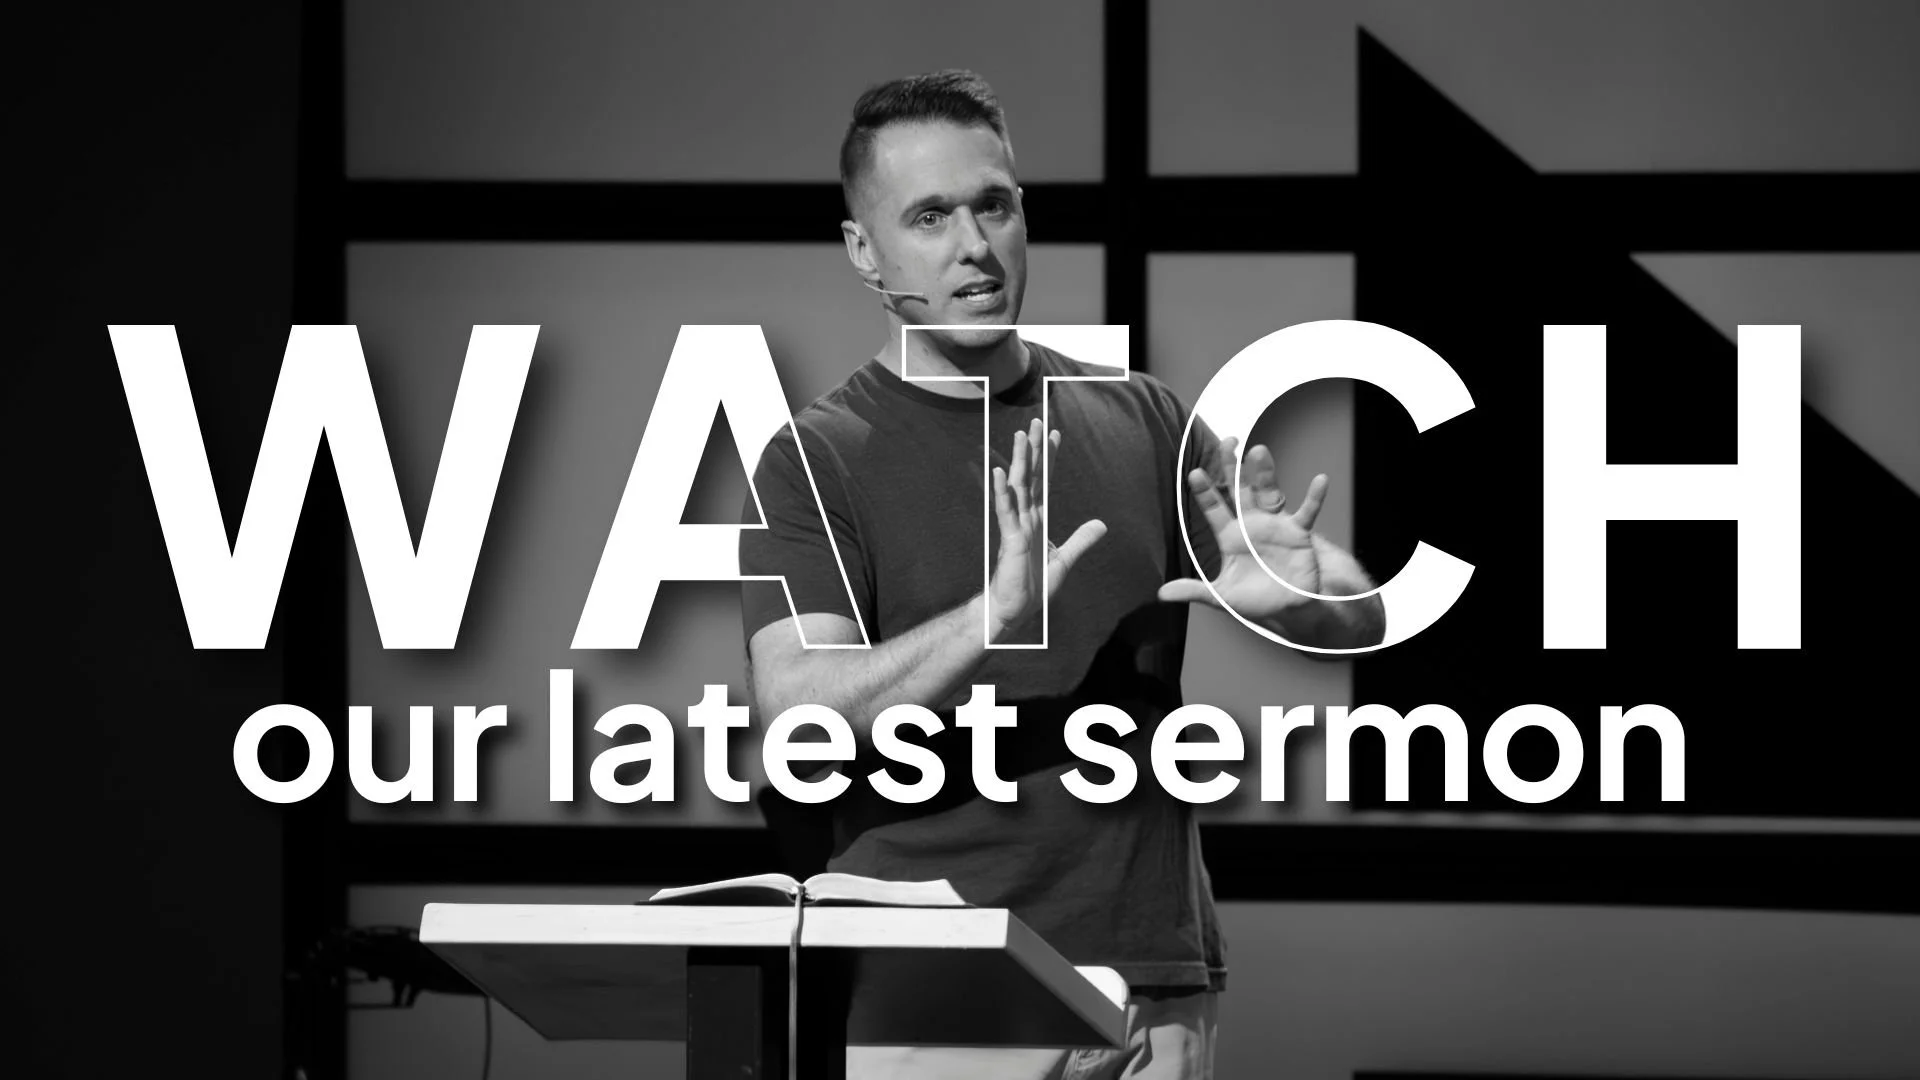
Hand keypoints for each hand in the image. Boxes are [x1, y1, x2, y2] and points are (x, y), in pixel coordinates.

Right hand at [987, 418, 1107, 638]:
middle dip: (1034, 449)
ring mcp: (1016, 527)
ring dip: (1020, 461)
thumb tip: (1101, 523)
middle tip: (1036, 421)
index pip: (1044, 482)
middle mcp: (1025, 518)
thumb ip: (1081, 540)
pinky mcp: (1010, 541)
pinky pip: (1006, 512)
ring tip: (1020, 436)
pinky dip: (1002, 492)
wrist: (1015, 611)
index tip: (1054, 433)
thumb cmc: (1033, 587)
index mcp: (1037, 520)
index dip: (1050, 458)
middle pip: (1031, 477)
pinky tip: (1000, 472)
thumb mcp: (1065, 560)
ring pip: (1018, 487)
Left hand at [1159, 438, 1329, 621]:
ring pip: (1268, 492)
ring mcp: (1275, 525)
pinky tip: (1320, 480)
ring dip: (1264, 473)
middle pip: (1239, 490)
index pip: (1213, 508)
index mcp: (1229, 536)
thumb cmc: (1254, 600)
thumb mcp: (1222, 596)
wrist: (1287, 610)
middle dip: (1232, 467)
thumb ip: (1194, 590)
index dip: (1204, 491)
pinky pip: (1307, 513)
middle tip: (1227, 442)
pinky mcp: (1298, 534)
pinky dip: (1314, 498)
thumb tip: (1161, 594)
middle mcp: (1250, 524)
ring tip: (1258, 452)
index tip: (1195, 473)